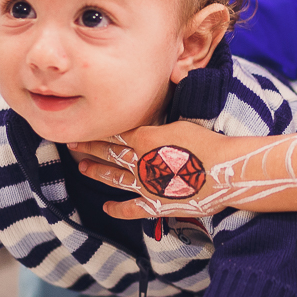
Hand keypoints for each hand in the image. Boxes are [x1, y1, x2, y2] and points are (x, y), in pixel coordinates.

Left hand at [69, 122, 296, 220]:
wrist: (224, 172)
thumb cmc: (210, 144)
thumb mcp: (185, 121)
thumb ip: (165, 117)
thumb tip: (166, 87)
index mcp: (146, 138)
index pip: (116, 132)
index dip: (100, 129)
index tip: (84, 126)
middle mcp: (140, 161)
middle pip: (109, 152)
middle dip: (90, 147)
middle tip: (72, 144)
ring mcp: (145, 185)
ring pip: (114, 177)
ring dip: (96, 172)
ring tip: (82, 168)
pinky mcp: (155, 205)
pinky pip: (131, 209)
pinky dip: (117, 209)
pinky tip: (106, 208)